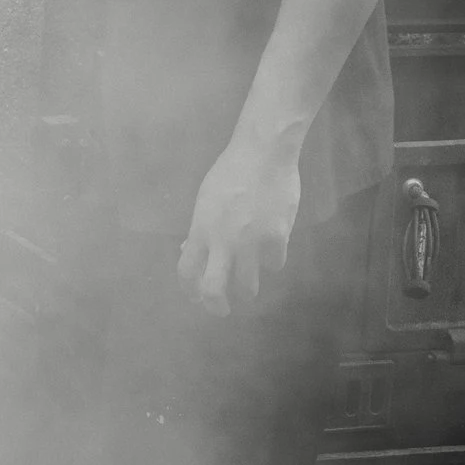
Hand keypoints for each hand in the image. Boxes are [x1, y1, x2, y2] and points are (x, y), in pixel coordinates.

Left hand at [177, 135, 300, 315]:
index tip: (195, 297)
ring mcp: (251, 242)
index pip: (187, 271)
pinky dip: (272, 263)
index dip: (189, 290)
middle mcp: (223, 241)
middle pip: (213, 289)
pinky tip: (271, 256)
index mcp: (200, 230)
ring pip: (248, 285)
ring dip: (248, 291)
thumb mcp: (205, 200)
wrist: (264, 154)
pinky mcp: (278, 238)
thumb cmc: (231, 172)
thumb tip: (190, 250)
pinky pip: (275, 264)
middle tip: (221, 310)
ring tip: (249, 290)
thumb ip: (200, 229)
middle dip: (216, 306)